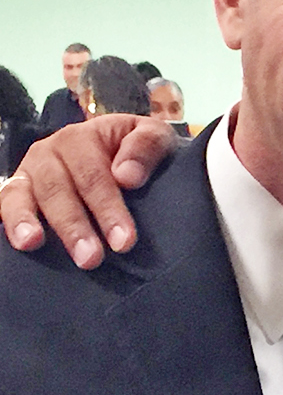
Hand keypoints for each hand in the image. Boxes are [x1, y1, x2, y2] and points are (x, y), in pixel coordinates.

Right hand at [0, 115, 179, 267]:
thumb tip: (127, 176)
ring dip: (29, 223)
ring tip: (33, 245)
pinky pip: (6, 203)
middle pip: (58, 189)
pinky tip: (18, 242)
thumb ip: (146, 147)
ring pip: (24, 195)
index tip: (124, 241)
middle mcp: (50, 151)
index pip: (94, 175)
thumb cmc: (138, 147)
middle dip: (74, 226)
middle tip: (91, 259)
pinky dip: (9, 221)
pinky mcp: (17, 189)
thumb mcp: (155, 135)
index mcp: (83, 137)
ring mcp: (30, 171)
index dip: (108, 209)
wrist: (122, 145)